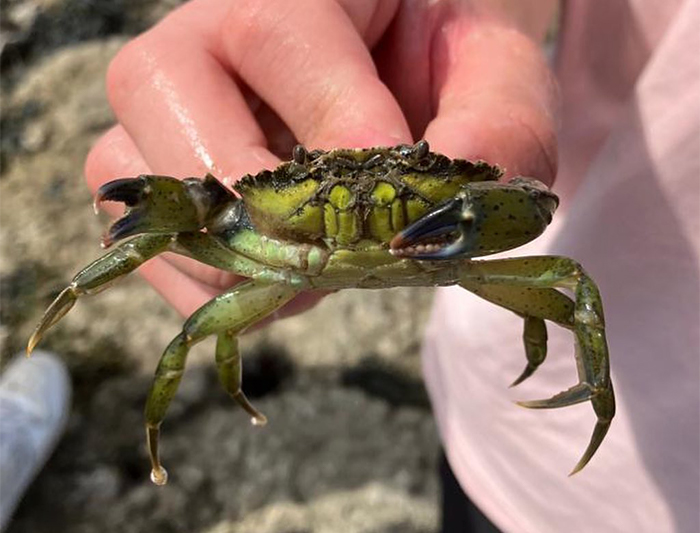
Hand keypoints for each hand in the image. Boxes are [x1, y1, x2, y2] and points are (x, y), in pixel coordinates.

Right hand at [85, 0, 558, 316]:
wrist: (403, 99)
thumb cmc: (445, 73)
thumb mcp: (495, 80)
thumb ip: (499, 123)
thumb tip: (442, 200)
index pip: (273, 28)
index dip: (332, 113)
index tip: (391, 189)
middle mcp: (200, 43)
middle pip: (157, 86)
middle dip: (259, 193)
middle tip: (340, 243)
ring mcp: (164, 118)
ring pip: (138, 177)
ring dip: (237, 250)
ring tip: (320, 263)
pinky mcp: (162, 191)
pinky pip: (157, 252)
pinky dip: (224, 289)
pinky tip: (289, 276)